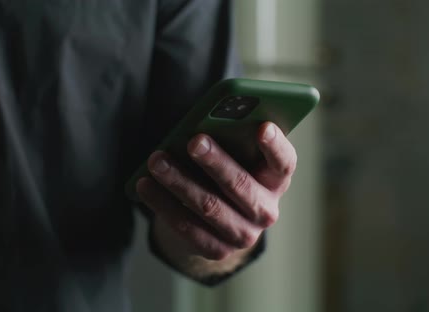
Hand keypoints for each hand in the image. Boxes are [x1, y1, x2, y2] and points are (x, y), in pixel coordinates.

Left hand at [136, 121, 296, 260]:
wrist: (218, 219)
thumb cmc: (226, 170)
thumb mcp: (236, 155)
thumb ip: (230, 139)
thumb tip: (203, 125)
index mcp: (276, 180)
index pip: (284, 162)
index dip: (275, 146)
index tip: (262, 127)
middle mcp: (266, 210)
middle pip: (241, 185)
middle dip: (216, 162)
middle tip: (194, 141)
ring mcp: (243, 234)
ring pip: (209, 206)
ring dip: (179, 181)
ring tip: (156, 160)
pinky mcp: (217, 250)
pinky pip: (186, 226)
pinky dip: (163, 203)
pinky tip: (145, 184)